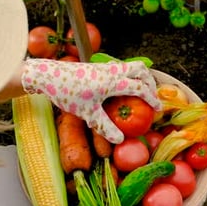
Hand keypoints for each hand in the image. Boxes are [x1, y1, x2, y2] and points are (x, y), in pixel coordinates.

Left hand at [22, 59, 161, 143]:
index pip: (139, 87)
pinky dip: (128, 75)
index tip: (158, 109)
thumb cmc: (68, 94)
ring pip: (130, 65)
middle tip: (152, 97)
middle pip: (140, 69)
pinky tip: (122, 88)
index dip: (151, 98)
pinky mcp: (98, 66)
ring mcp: (105, 66)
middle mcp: (111, 70)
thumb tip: (120, 140)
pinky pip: (120, 67)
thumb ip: (105, 126)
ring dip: (140, 77)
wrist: (48, 76)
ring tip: (141, 92)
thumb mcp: (87, 114)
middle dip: (150, 82)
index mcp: (112, 82)